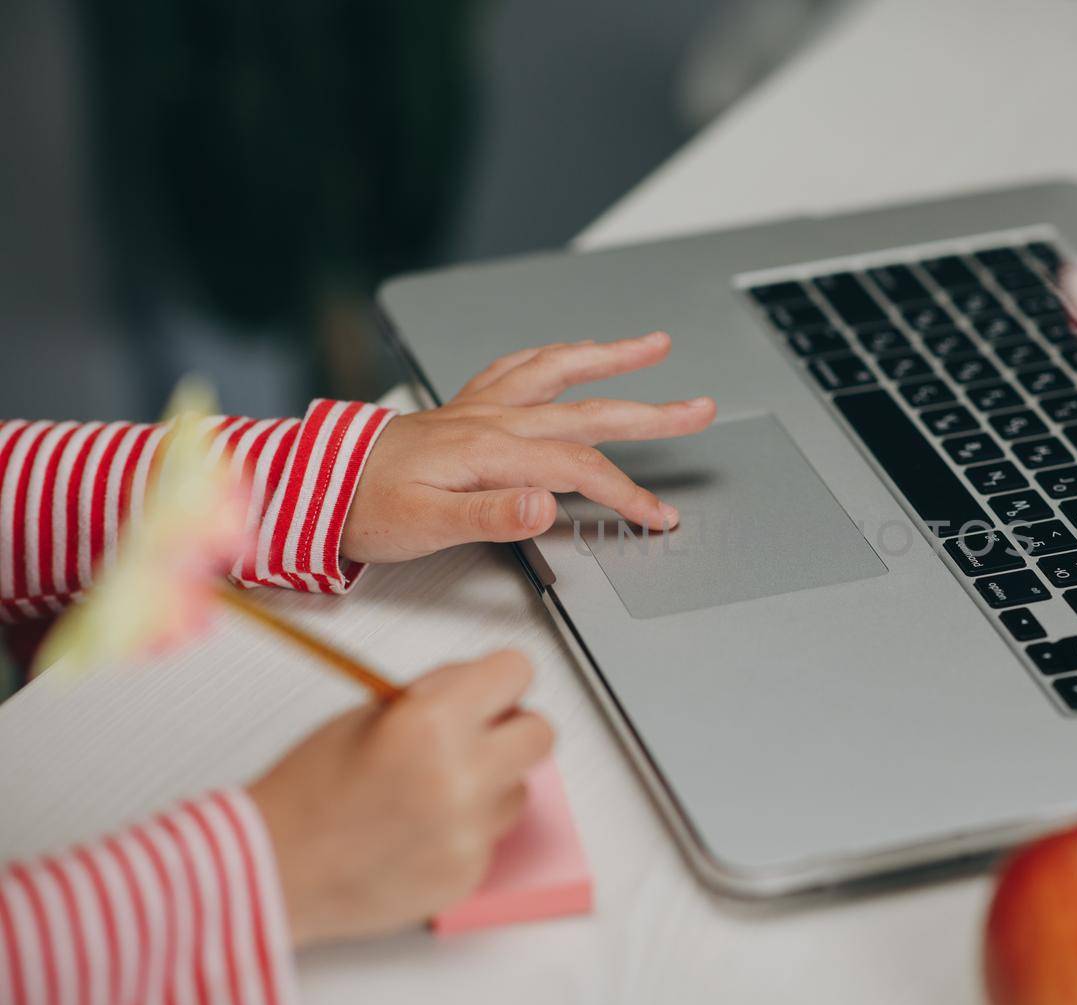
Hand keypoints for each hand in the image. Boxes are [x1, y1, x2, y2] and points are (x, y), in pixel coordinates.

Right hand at [247, 650, 552, 947]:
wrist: (274, 867)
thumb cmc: (309, 790)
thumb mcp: (369, 714)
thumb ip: (437, 695)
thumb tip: (484, 686)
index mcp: (434, 723)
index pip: (518, 672)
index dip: (499, 679)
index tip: (490, 689)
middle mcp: (463, 776)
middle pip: (540, 733)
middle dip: (512, 729)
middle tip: (478, 737)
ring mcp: (470, 830)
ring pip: (520, 790)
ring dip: (491, 784)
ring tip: (431, 793)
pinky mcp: (470, 873)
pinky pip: (493, 836)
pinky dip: (467, 830)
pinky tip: (420, 831)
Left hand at [343, 331, 715, 563]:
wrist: (317, 485)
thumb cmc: (367, 508)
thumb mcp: (427, 527)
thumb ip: (492, 516)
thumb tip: (547, 506)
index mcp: (490, 451)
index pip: (579, 469)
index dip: (626, 494)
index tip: (657, 516)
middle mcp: (492, 420)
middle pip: (589, 413)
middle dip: (652, 413)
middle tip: (699, 409)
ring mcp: (481, 408)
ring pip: (560, 373)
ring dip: (610, 358)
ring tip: (652, 345)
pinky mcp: (466, 407)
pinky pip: (520, 368)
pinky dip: (555, 356)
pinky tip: (572, 353)